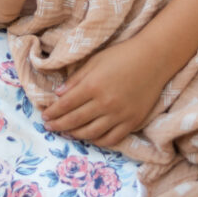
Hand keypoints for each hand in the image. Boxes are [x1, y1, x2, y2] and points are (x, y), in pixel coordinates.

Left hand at [41, 36, 164, 146]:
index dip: (52, 112)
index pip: (65, 105)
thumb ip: (76, 79)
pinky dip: (98, 141)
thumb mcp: (95, 61)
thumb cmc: (122, 55)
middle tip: (49, 127)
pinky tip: (90, 137)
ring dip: (75, 134)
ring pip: (91, 133)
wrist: (154, 59)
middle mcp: (105, 103)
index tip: (44, 116)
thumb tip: (58, 94)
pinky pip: (111, 139)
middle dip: (59, 125)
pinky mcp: (132, 122)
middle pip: (75, 120)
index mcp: (93, 86)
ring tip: (66, 133)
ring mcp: (119, 115)